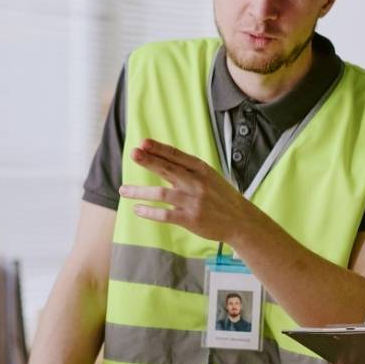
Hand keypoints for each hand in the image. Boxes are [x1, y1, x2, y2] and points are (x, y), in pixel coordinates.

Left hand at [118, 138, 249, 242]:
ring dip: (140, 191)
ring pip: (161, 193)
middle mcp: (197, 184)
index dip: (159, 148)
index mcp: (202, 170)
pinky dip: (149, 212)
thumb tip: (160, 158)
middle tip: (133, 153)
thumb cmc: (222, 197)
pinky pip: (165, 215)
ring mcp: (193, 202)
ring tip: (123, 190)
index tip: (143, 142)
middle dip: (149, 161)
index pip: (177, 156)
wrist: (241, 221)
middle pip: (168, 169)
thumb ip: (188, 170)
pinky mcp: (191, 219)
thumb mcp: (210, 177)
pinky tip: (137, 209)